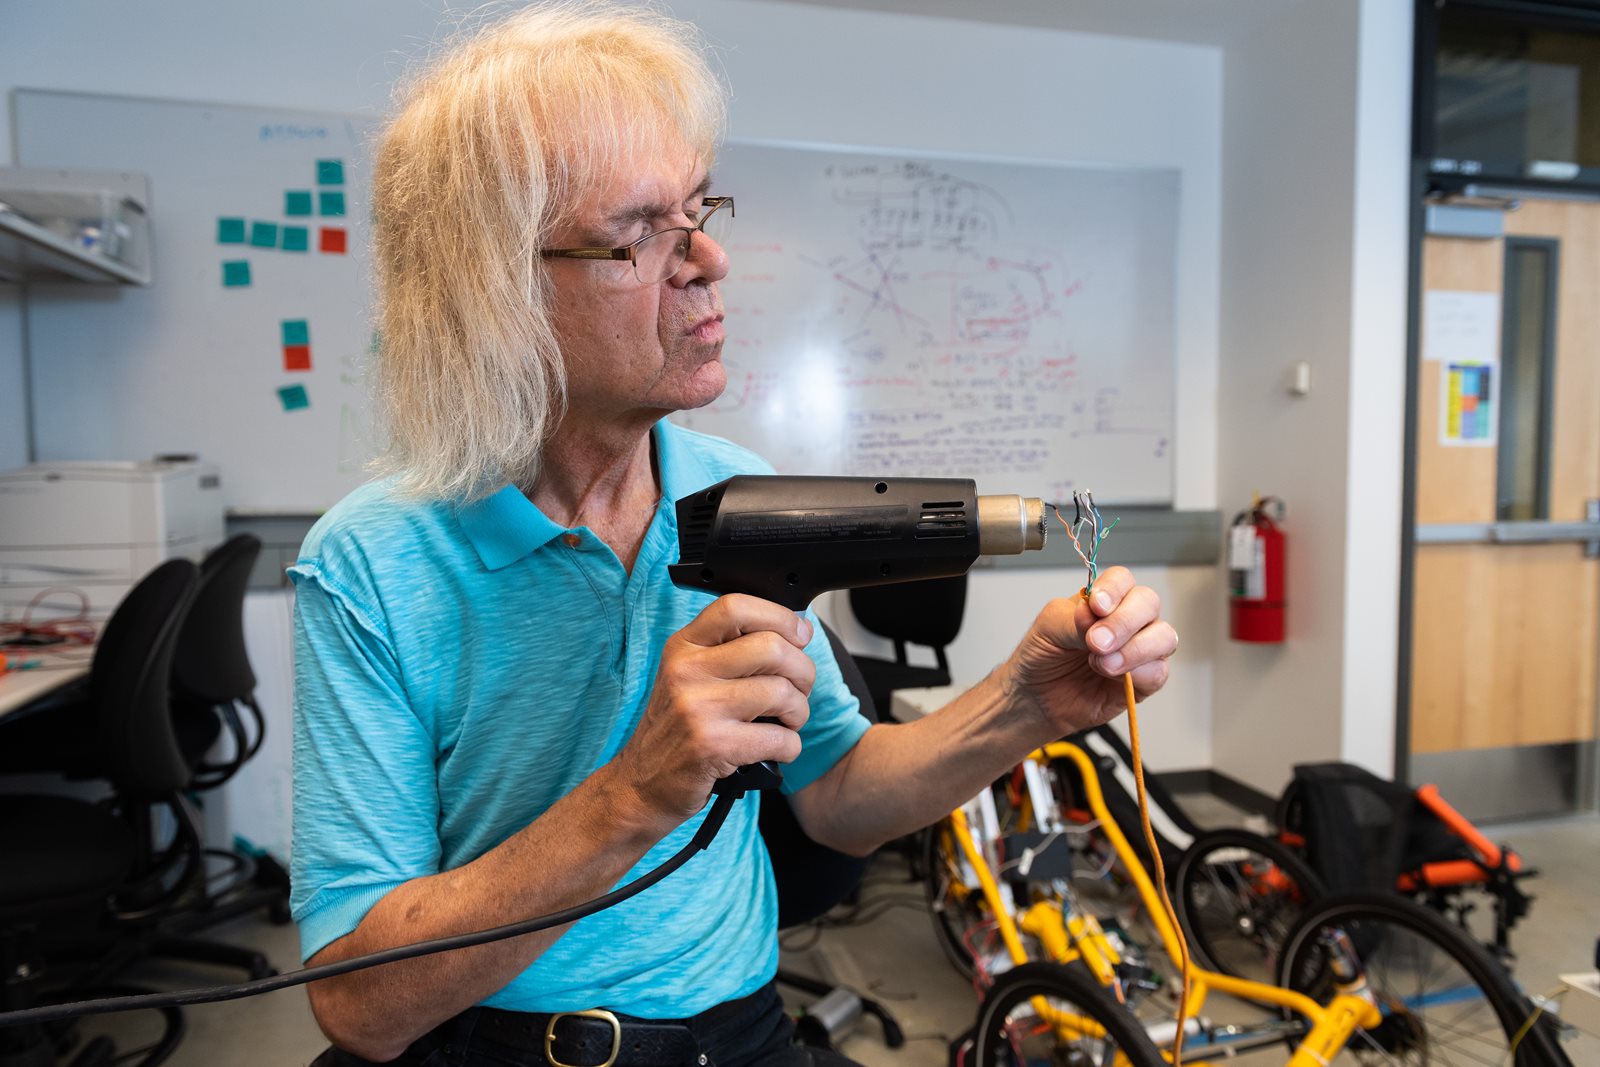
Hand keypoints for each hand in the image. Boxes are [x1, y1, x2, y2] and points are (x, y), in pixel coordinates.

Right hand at [610, 594, 815, 819]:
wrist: (642, 783)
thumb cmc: (678, 728)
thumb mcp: (690, 676)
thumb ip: (732, 650)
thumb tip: (798, 631)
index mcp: (684, 646)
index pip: (736, 606)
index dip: (779, 617)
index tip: (799, 634)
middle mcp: (686, 670)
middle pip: (771, 648)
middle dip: (803, 671)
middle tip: (800, 689)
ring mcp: (697, 707)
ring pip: (782, 693)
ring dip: (799, 712)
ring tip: (787, 722)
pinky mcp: (711, 745)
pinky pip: (780, 738)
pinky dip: (790, 746)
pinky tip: (776, 749)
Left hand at [1003, 566, 1176, 734]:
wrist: (1036, 698)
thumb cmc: (1042, 657)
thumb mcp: (1048, 629)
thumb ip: (1073, 619)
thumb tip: (1094, 614)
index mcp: (1103, 600)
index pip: (1122, 580)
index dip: (1113, 590)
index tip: (1096, 606)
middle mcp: (1127, 620)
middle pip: (1148, 603)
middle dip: (1123, 621)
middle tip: (1097, 641)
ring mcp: (1139, 649)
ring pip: (1163, 636)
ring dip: (1134, 649)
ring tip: (1101, 663)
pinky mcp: (1144, 681)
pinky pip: (1158, 671)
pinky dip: (1139, 672)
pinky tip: (1113, 675)